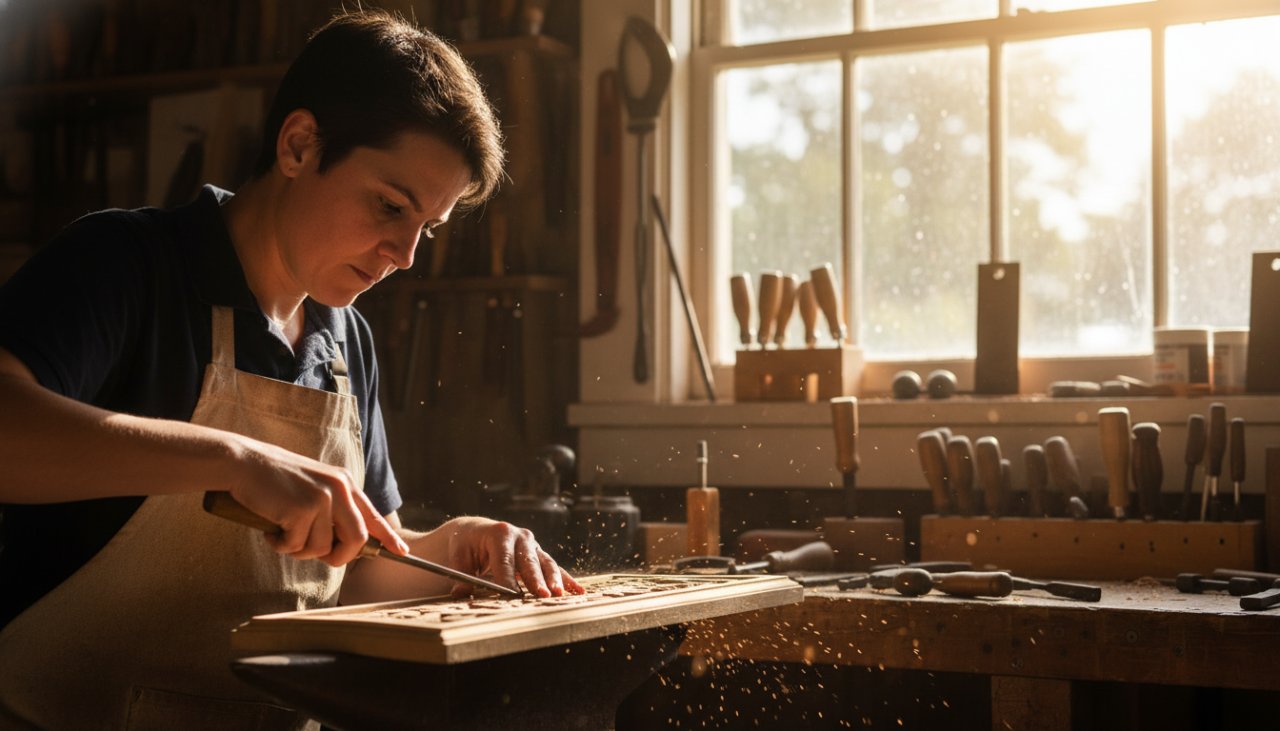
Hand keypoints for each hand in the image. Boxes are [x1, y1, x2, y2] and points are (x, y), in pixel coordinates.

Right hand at [226, 435, 408, 566]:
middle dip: (338, 557)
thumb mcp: (313, 488)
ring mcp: (322, 498)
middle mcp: (339, 489)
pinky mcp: (302, 509)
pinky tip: (270, 529)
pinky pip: (296, 546)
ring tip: (282, 533)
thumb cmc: (274, 481)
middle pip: (356, 539)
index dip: (387, 536)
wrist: (244, 463)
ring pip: (321, 548)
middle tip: (318, 556)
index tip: (401, 551)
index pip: (372, 515)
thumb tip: (344, 546)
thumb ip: (332, 510)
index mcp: (344, 483)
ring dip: (299, 550)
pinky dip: (280, 545)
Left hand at [442, 517, 583, 597]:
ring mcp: (533, 546)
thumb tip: (460, 594)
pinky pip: (555, 568)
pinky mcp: (540, 555)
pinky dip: (567, 581)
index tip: (509, 595)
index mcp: (499, 534)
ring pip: (546, 564)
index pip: (504, 560)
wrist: (476, 532)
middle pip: (529, 562)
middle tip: (542, 595)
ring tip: (558, 595)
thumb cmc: (466, 545)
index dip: (507, 579)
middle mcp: (520, 537)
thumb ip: (462, 575)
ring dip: (554, 580)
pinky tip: (578, 592)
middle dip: (536, 580)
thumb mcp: (459, 556)